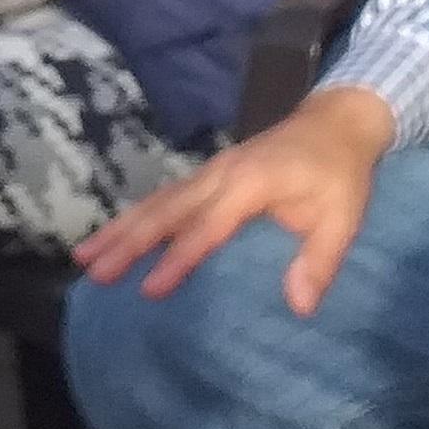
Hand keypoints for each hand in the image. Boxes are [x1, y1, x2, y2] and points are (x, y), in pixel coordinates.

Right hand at [76, 84, 397, 313]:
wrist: (336, 123)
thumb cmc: (340, 175)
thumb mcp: (344, 218)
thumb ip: (319, 260)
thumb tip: (299, 306)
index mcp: (250, 183)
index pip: (207, 226)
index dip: (178, 258)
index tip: (150, 289)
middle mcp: (219, 174)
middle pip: (165, 210)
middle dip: (128, 242)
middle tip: (95, 272)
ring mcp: (209, 171)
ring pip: (157, 202)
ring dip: (120, 228)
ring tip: (85, 257)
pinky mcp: (207, 175)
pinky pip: (164, 198)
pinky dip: (135, 218)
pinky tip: (116, 236)